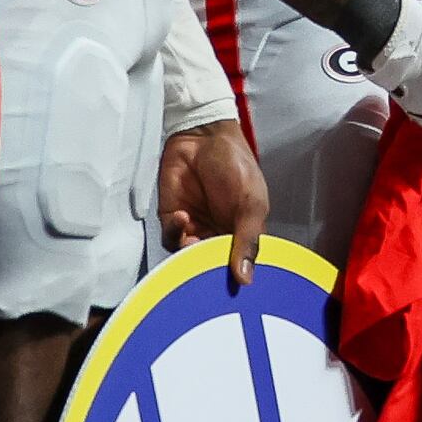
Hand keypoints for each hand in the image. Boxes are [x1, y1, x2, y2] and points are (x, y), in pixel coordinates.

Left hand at [157, 121, 271, 286]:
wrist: (205, 135)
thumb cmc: (235, 164)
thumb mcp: (251, 203)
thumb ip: (248, 239)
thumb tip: (246, 277)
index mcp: (242, 234)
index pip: (238, 266)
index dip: (234, 278)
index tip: (231, 287)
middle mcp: (217, 235)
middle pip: (210, 267)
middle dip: (207, 270)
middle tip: (207, 270)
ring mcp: (194, 228)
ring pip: (186, 258)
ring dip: (188, 254)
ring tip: (195, 239)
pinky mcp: (172, 220)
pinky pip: (170, 239)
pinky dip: (175, 233)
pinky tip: (184, 218)